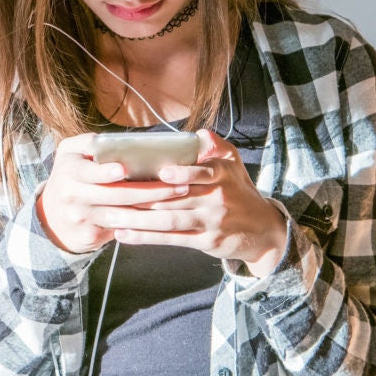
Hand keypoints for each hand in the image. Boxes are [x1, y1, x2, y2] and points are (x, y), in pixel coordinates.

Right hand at [35, 133, 188, 253]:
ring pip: (122, 215)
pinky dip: (144, 223)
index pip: (89, 172)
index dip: (106, 172)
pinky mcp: (91, 236)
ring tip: (178, 196)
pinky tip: (165, 215)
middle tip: (178, 184)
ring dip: (153, 207)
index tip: (124, 169)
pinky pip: (122, 230)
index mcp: (69, 171)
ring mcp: (82, 218)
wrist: (52, 218)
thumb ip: (88, 142)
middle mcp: (73, 195)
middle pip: (115, 195)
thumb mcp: (69, 154)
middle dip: (149, 190)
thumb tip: (117, 139)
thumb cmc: (70, 177)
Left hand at [105, 130, 288, 275]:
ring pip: (170, 220)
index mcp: (222, 175)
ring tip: (112, 216)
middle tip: (114, 194)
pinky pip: (171, 240)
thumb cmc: (239, 190)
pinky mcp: (204, 242)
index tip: (163, 172)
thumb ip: (217, 145)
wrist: (263, 230)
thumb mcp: (234, 163)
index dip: (184, 173)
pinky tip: (124, 235)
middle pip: (176, 198)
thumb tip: (198, 133)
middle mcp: (216, 199)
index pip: (204, 173)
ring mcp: (210, 222)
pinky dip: (146, 238)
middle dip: (143, 197)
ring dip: (138, 220)